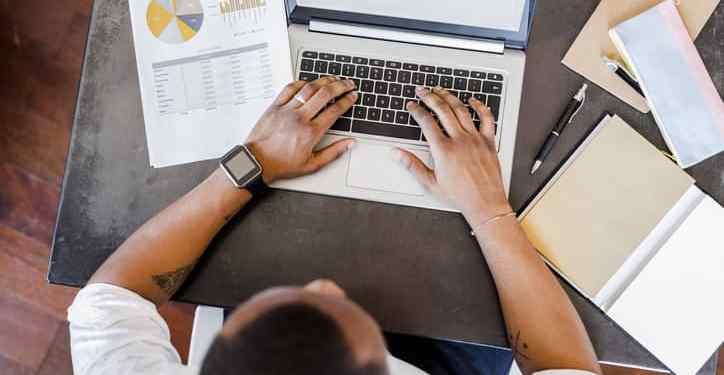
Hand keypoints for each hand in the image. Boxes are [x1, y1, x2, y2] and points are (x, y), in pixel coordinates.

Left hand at [245, 77, 357, 183]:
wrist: (257, 162)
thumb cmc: (282, 164)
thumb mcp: (312, 164)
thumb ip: (334, 152)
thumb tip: (349, 143)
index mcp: (311, 132)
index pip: (335, 110)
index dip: (347, 100)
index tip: (352, 96)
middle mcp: (300, 118)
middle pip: (325, 94)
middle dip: (340, 86)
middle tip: (348, 83)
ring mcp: (287, 110)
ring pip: (309, 88)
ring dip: (324, 81)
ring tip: (333, 79)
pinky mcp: (275, 106)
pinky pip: (290, 88)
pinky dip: (301, 83)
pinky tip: (309, 82)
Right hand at [394, 86, 511, 225]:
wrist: (484, 203)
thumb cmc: (459, 196)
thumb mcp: (430, 183)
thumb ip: (412, 165)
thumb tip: (397, 154)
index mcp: (443, 150)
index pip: (426, 122)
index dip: (416, 110)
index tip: (411, 105)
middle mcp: (459, 140)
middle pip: (442, 110)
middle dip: (430, 97)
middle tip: (422, 90)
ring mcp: (475, 139)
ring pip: (461, 110)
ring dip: (449, 97)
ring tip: (440, 90)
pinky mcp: (488, 141)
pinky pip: (486, 118)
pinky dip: (480, 106)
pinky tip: (472, 100)